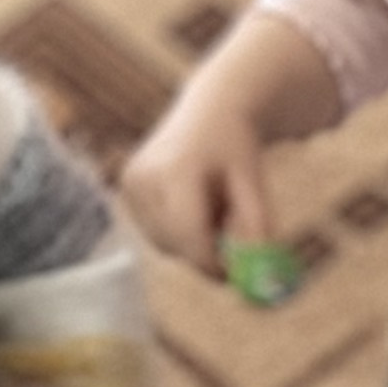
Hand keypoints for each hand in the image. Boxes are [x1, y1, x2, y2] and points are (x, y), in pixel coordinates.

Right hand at [118, 81, 277, 277]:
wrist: (212, 110)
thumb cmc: (236, 147)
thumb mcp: (253, 181)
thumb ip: (256, 226)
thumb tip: (260, 274)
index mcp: (179, 168)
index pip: (188, 233)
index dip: (210, 262)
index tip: (233, 276)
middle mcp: (147, 174)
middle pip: (175, 243)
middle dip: (205, 254)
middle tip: (232, 249)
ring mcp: (132, 181)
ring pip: (166, 243)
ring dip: (193, 239)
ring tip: (212, 204)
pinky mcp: (127, 188)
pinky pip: (157, 233)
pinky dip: (179, 230)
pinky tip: (192, 200)